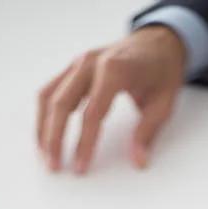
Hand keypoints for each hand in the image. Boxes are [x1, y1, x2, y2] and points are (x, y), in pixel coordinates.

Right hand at [37, 27, 185, 172]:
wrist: (158, 41)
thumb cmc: (162, 71)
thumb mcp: (164, 104)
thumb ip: (147, 133)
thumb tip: (138, 162)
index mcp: (116, 69)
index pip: (93, 112)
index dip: (84, 143)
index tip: (80, 167)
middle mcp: (91, 62)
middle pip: (62, 103)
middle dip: (55, 138)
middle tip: (55, 167)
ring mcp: (79, 62)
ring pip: (49, 96)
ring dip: (43, 128)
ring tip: (46, 157)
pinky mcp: (73, 67)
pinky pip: (50, 90)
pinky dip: (45, 115)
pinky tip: (46, 136)